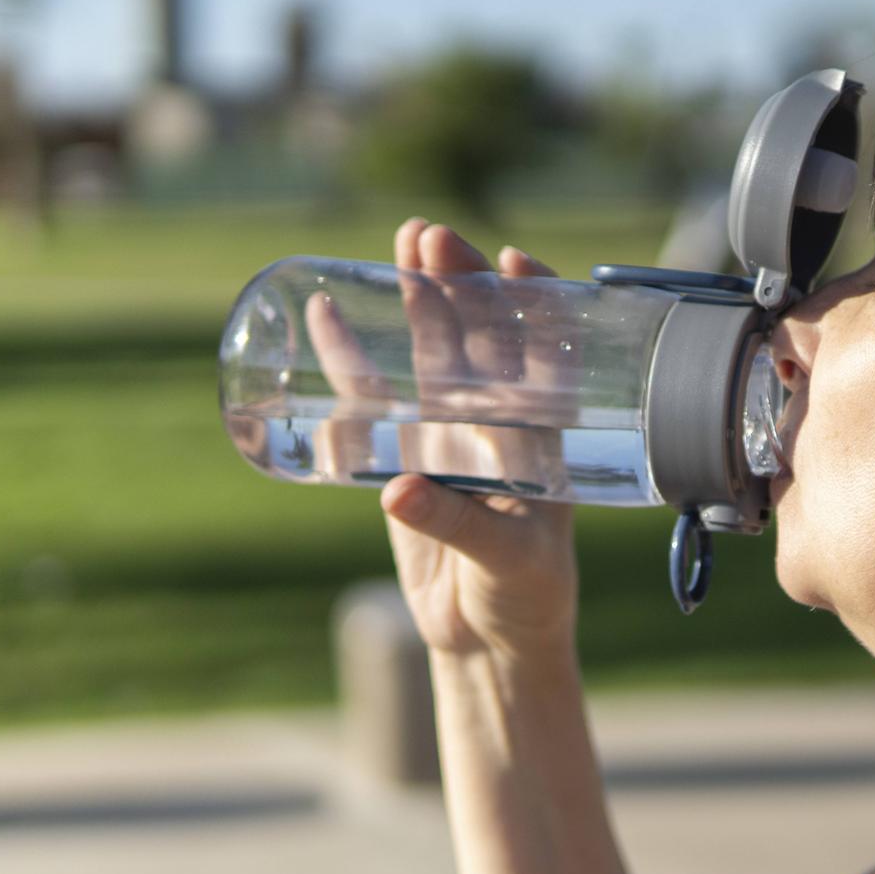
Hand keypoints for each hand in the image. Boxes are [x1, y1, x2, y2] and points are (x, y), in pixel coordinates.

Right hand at [374, 218, 579, 657]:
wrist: (489, 638)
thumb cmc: (526, 594)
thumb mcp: (505, 560)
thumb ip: (455, 521)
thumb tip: (396, 489)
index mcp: (544, 434)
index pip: (545, 350)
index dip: (533, 301)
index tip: (512, 260)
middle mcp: (501, 422)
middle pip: (479, 335)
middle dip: (459, 282)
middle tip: (430, 235)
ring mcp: (451, 431)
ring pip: (431, 351)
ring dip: (414, 299)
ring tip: (398, 244)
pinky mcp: (404, 454)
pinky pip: (376, 397)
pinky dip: (353, 357)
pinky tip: (329, 314)